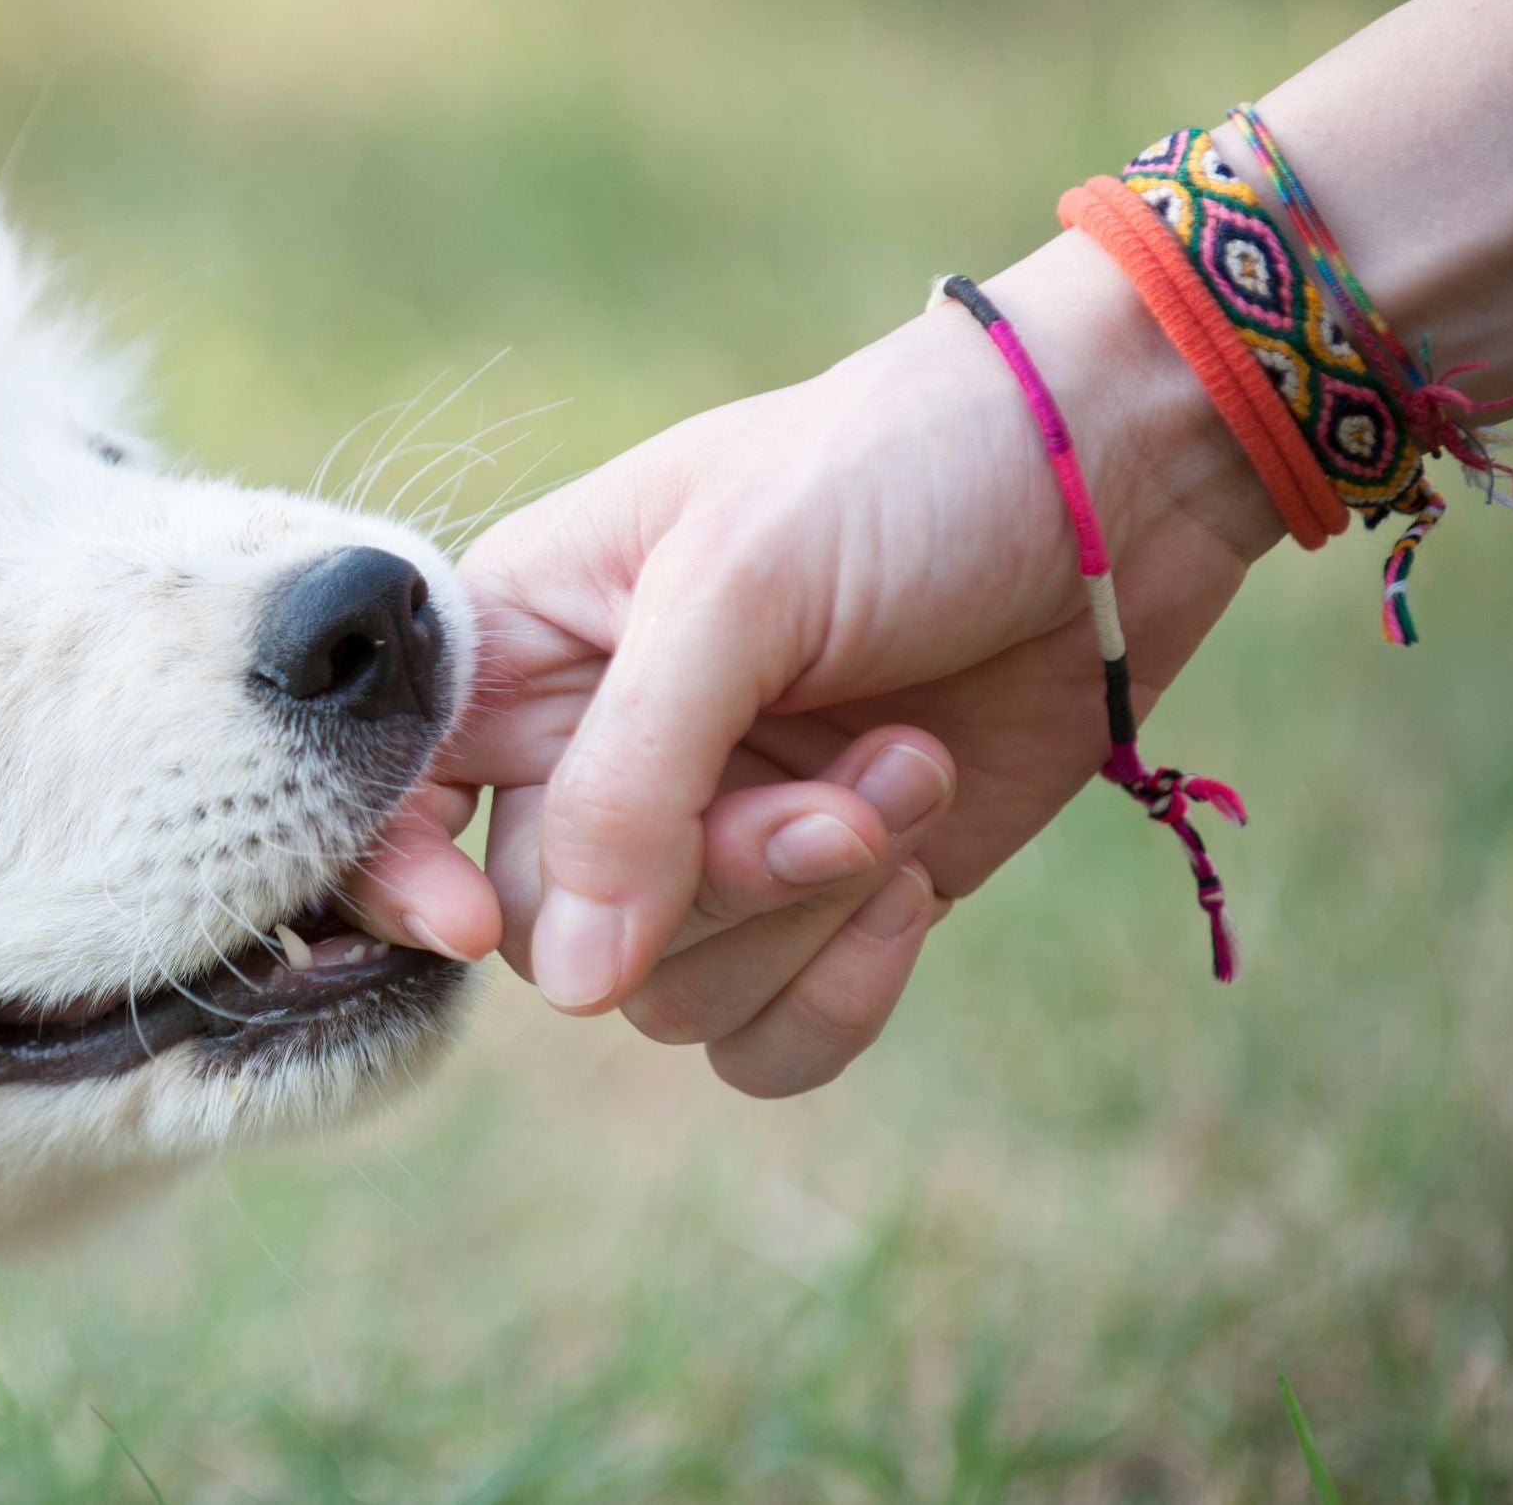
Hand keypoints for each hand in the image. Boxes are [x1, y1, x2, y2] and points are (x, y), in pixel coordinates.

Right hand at [355, 233, 1283, 1094]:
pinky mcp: (825, 906)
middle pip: (556, 935)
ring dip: (805, 914)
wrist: (1117, 476)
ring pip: (668, 999)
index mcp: (523, 648)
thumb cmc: (898, 471)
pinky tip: (919, 879)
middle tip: (839, 793)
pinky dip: (843, 991)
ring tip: (904, 773)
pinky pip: (771, 1041)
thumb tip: (572, 985)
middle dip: (711, 884)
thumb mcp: (740, 585)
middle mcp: (594, 758)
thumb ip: (633, 780)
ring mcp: (711, 842)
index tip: (472, 920)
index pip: (395, 804)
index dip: (404, 880)